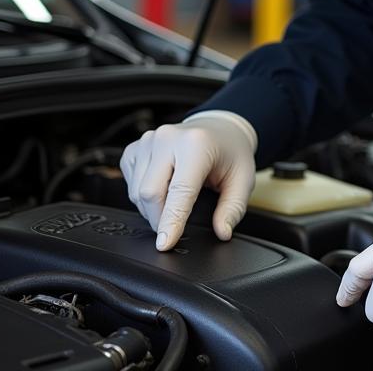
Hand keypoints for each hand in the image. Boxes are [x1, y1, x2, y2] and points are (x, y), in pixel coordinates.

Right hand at [119, 112, 256, 250]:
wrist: (218, 128)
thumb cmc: (230, 152)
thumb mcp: (243, 179)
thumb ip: (233, 208)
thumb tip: (222, 232)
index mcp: (196, 144)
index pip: (179, 191)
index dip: (171, 221)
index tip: (165, 243)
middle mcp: (168, 138)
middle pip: (150, 193)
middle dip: (160, 219)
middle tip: (177, 224)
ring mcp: (149, 141)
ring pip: (136, 192)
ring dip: (151, 209)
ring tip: (175, 200)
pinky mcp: (135, 148)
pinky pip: (129, 184)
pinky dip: (142, 196)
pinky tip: (162, 188)